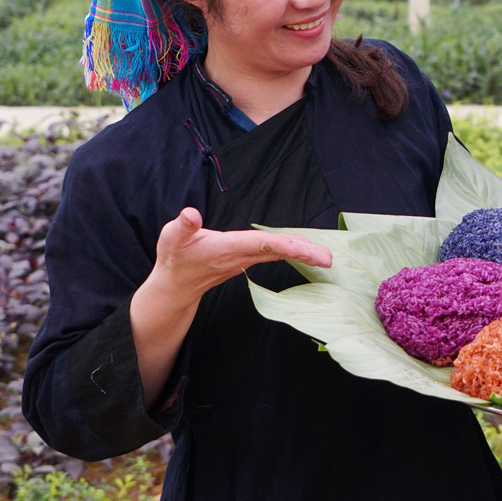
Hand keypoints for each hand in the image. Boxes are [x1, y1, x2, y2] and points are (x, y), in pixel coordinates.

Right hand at [147, 207, 332, 307]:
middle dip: (303, 255)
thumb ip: (183, 226)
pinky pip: (273, 255)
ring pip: (278, 255)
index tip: (305, 249)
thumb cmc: (174, 257)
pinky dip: (290, 252)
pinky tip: (306, 250)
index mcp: (226, 248)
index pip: (260, 245)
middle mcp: (240, 256)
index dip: (283, 244)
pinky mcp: (246, 261)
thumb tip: (190, 214)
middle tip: (329, 259)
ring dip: (302, 255)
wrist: (175, 286)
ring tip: (325, 256)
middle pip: (277, 252)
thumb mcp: (171, 238)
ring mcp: (245, 261)